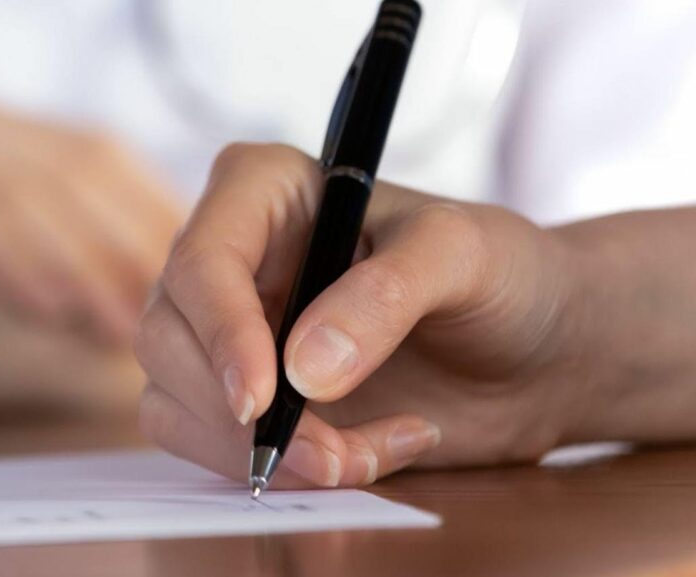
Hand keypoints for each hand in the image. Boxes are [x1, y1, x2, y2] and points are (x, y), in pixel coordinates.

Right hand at [0, 84, 182, 344]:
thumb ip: (36, 242)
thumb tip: (135, 289)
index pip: (93, 153)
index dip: (146, 213)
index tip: (184, 275)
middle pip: (65, 167)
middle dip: (121, 248)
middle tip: (156, 315)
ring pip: (14, 183)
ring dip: (75, 263)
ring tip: (114, 327)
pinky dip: (5, 259)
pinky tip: (45, 309)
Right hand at [136, 143, 588, 488]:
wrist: (537, 351)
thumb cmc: (503, 274)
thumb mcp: (461, 256)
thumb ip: (385, 296)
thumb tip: (302, 370)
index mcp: (264, 191)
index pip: (203, 260)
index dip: (221, 333)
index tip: (263, 400)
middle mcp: (233, 259)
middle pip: (168, 336)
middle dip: (240, 413)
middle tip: (329, 452)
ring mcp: (232, 331)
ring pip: (174, 399)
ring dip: (258, 452)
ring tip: (357, 457)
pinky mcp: (247, 395)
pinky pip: (212, 445)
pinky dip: (279, 471)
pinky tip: (356, 456)